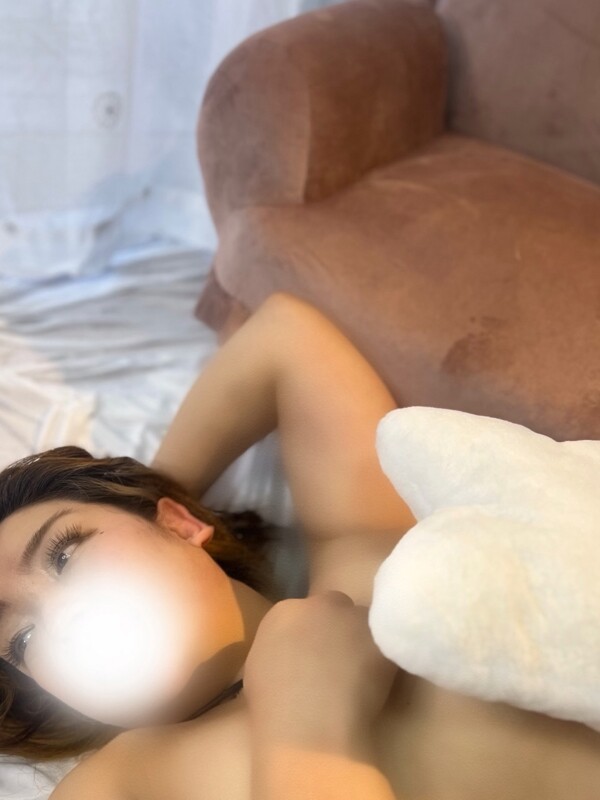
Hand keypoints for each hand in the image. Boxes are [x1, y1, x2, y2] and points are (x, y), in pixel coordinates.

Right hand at [243, 591, 397, 750]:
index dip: (310, 634)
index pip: (302, 612)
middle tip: (337, 661)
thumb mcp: (260, 668)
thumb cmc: (274, 705)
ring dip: (361, 640)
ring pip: (362, 623)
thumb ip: (279, 648)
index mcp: (285, 611)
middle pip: (334, 608)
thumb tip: (292, 652)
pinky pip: (384, 643)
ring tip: (359, 675)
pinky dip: (382, 659)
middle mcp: (319, 604)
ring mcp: (352, 617)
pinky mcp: (380, 637)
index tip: (312, 655)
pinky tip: (375, 684)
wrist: (308, 724)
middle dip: (337, 628)